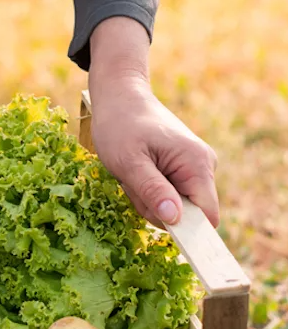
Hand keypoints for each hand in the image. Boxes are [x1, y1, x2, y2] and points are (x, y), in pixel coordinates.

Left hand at [88, 17, 219, 229]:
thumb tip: (175, 219)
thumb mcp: (128, 162)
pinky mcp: (182, 170)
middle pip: (185, 214)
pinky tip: (137, 172)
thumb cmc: (120, 126)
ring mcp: (194, 168)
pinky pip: (166, 195)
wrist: (120, 97)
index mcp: (197, 164)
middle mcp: (204, 167)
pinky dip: (147, 190)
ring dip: (147, 199)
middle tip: (131, 182)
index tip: (160, 228)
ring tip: (133, 172)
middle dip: (154, 208)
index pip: (207, 216)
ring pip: (173, 206)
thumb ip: (152, 190)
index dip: (187, 231)